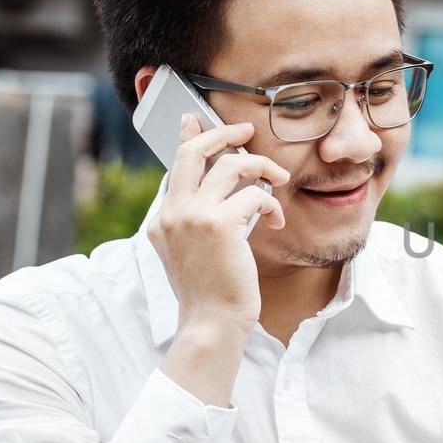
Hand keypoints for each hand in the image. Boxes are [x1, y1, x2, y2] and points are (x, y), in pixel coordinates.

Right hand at [149, 114, 287, 368]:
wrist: (211, 323)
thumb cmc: (210, 292)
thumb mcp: (193, 253)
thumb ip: (197, 221)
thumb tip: (222, 193)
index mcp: (162, 219)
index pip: (176, 165)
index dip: (189, 138)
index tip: (195, 119)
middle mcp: (172, 213)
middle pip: (195, 151)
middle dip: (224, 134)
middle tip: (247, 132)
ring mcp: (193, 217)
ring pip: (231, 166)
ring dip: (262, 168)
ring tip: (279, 180)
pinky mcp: (220, 225)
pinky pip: (254, 195)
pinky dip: (271, 204)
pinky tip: (275, 221)